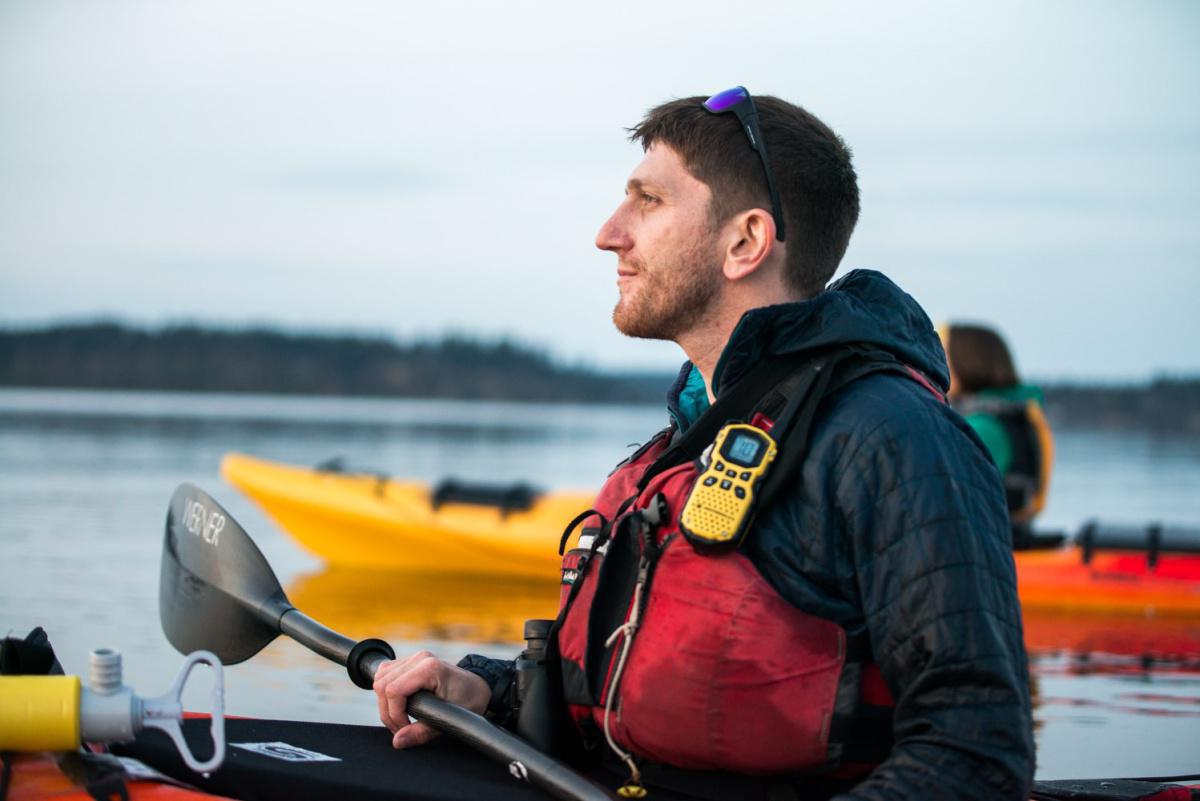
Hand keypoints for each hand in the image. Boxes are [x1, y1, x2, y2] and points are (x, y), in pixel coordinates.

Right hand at [372, 650, 491, 748]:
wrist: (478, 687)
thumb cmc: (468, 701)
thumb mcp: (449, 720)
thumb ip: (422, 733)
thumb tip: (398, 741)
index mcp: (430, 668)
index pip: (394, 690)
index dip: (394, 714)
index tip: (404, 729)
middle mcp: (420, 658)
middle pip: (383, 685)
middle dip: (388, 712)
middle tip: (402, 729)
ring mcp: (414, 658)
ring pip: (380, 679)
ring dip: (384, 703)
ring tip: (400, 719)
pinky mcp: (409, 661)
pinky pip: (384, 674)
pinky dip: (385, 692)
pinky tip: (398, 704)